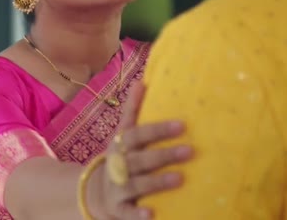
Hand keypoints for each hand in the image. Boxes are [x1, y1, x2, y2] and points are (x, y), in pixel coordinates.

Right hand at [86, 81, 192, 219]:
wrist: (96, 191)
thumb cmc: (120, 157)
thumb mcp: (122, 134)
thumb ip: (132, 110)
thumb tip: (142, 81)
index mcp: (121, 145)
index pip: (137, 134)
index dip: (158, 129)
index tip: (182, 125)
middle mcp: (118, 165)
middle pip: (140, 159)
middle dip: (163, 155)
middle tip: (190, 151)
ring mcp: (117, 187)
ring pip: (136, 184)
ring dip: (156, 181)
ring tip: (180, 179)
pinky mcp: (119, 208)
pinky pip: (128, 212)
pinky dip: (138, 214)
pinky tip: (152, 213)